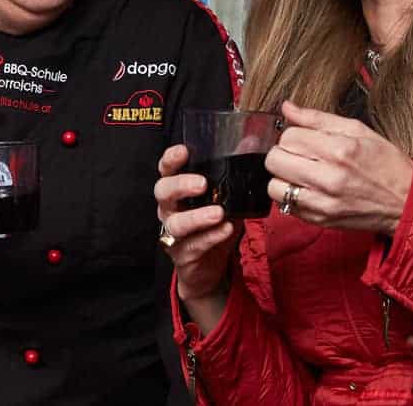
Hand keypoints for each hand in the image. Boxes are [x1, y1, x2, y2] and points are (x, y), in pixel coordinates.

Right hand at [154, 144, 239, 301]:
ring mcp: (173, 234)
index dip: (170, 159)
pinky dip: (211, 237)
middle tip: (202, 183)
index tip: (184, 151)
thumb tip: (249, 145)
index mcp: (177, 192)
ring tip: (218, 213)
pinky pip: (194, 245)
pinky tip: (226, 230)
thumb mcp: (226, 201)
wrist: (209, 267)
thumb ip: (232, 179)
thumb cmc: (214, 227)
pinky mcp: (182, 255)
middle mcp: (169, 210)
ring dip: (197, 217)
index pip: (166, 170)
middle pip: (163, 192)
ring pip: (176, 223)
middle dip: (180, 185)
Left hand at [264, 101, 412, 233]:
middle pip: (275, 160)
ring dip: (283, 176)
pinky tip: (307, 188)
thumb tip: (287, 108)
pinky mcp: (319, 220)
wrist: (406, 201)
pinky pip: (285, 205)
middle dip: (282, 153)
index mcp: (339, 150)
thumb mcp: (358, 130)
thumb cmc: (385, 164)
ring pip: (274, 186)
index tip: (303, 138)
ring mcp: (322, 202)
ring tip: (301, 172)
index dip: (292, 134)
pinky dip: (290, 195)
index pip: (288, 136)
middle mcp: (328, 178)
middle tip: (298, 154)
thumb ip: (317, 118)